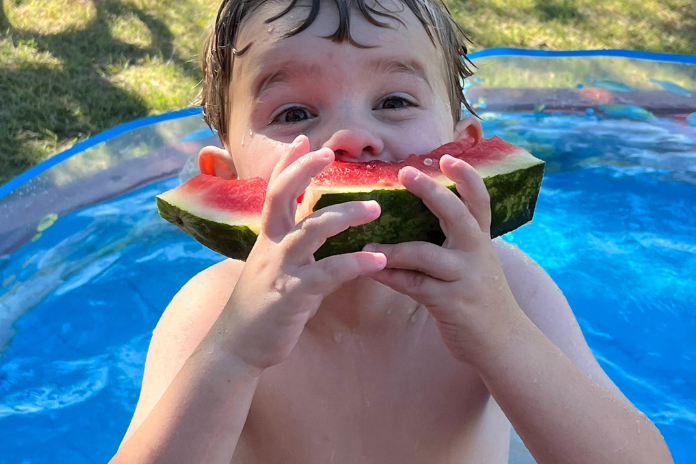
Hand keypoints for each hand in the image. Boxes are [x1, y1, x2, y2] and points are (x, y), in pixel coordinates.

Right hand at [217, 136, 386, 371]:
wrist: (237, 346)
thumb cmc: (261, 306)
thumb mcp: (275, 268)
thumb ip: (296, 247)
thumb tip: (322, 232)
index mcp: (267, 237)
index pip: (274, 190)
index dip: (287, 163)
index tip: (304, 140)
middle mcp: (270, 246)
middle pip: (281, 195)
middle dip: (303, 170)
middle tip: (330, 153)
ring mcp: (280, 268)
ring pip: (311, 230)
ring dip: (345, 215)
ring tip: (376, 209)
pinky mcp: (293, 294)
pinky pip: (329, 273)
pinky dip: (355, 264)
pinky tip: (378, 260)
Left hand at [364, 155, 519, 366]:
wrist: (504, 343)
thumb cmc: (481, 298)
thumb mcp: (477, 264)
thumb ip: (456, 242)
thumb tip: (417, 218)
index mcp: (482, 241)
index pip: (480, 201)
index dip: (466, 177)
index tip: (448, 157)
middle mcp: (477, 254)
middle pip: (457, 215)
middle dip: (431, 192)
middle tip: (405, 173)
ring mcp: (465, 278)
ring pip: (424, 254)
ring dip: (392, 248)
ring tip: (366, 243)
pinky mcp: (450, 303)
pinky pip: (412, 285)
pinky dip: (389, 276)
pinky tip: (369, 270)